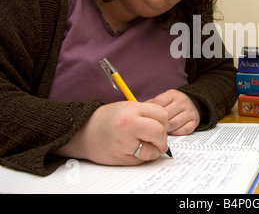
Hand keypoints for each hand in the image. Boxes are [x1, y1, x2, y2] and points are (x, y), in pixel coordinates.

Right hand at [54, 101, 168, 164]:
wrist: (82, 132)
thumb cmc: (106, 119)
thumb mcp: (127, 107)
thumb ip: (146, 113)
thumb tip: (166, 123)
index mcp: (132, 109)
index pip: (162, 115)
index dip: (164, 121)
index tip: (162, 125)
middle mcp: (128, 125)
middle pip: (160, 133)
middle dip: (163, 139)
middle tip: (159, 140)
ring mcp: (124, 143)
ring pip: (153, 151)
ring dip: (153, 150)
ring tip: (145, 145)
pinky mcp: (121, 158)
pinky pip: (141, 160)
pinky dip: (142, 157)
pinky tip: (134, 150)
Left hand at [150, 89, 199, 135]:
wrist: (195, 104)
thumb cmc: (174, 103)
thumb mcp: (165, 98)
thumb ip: (152, 104)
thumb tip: (138, 111)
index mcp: (172, 94)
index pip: (158, 103)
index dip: (151, 112)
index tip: (147, 118)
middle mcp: (182, 102)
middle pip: (166, 115)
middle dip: (158, 123)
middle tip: (153, 128)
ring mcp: (190, 111)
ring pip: (174, 123)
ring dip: (166, 129)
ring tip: (161, 131)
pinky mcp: (195, 121)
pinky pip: (185, 130)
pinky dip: (177, 133)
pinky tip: (172, 132)